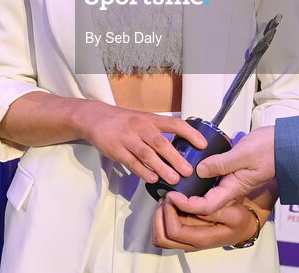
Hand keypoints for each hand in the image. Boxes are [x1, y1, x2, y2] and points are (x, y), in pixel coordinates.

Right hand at [76, 103, 206, 184]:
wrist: (95, 118)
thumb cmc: (125, 122)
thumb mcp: (143, 120)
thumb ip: (160, 131)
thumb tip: (182, 147)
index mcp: (150, 119)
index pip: (174, 123)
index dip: (190, 134)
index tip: (203, 145)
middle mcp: (140, 127)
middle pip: (160, 142)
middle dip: (176, 157)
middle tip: (189, 171)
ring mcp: (127, 138)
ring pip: (147, 153)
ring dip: (161, 167)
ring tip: (174, 179)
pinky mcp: (116, 150)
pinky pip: (131, 162)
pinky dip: (142, 171)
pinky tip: (152, 179)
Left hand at [152, 197, 263, 250]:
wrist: (245, 227)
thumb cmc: (240, 220)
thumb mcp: (232, 213)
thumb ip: (211, 210)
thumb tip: (190, 203)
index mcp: (202, 238)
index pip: (173, 231)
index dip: (168, 212)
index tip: (172, 195)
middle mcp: (191, 243)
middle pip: (161, 237)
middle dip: (159, 215)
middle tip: (166, 198)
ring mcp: (187, 240)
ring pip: (160, 236)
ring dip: (159, 217)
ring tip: (167, 201)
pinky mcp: (185, 233)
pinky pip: (165, 230)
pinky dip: (162, 218)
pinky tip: (170, 205)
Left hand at [166, 126, 275, 214]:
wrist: (285, 144)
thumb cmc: (268, 149)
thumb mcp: (243, 153)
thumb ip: (221, 162)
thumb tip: (199, 170)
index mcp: (233, 188)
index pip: (207, 206)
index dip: (187, 205)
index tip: (172, 197)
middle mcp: (230, 188)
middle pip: (204, 204)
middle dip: (184, 204)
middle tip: (166, 193)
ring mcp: (230, 181)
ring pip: (207, 193)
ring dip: (190, 192)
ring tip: (173, 183)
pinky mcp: (230, 172)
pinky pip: (212, 181)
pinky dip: (198, 178)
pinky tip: (189, 168)